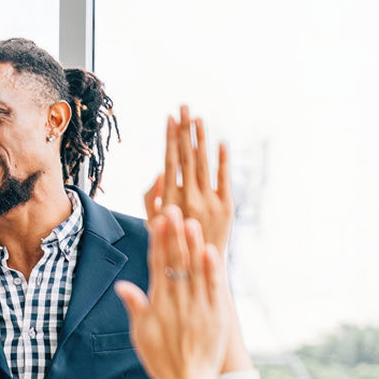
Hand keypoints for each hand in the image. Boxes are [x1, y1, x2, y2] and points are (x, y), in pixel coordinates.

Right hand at [114, 206, 228, 378]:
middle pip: (174, 263)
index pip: (157, 266)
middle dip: (173, 235)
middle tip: (172, 209)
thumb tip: (122, 286)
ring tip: (191, 222)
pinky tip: (210, 252)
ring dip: (192, 246)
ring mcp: (197, 308)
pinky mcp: (215, 316)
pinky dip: (211, 270)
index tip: (158, 220)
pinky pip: (213, 289)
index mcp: (158, 304)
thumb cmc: (161, 360)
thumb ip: (135, 306)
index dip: (158, 241)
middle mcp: (177, 303)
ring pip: (194, 272)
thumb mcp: (141, 334)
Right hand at [143, 105, 231, 250]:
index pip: (170, 160)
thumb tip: (160, 172)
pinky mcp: (227, 207)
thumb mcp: (152, 224)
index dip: (170, 137)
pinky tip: (221, 142)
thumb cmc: (171, 246)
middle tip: (184, 106)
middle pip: (187, 156)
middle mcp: (190, 198)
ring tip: (199, 117)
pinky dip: (223, 160)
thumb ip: (151, 197)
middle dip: (185, 129)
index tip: (169, 117)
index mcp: (170, 200)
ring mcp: (210, 202)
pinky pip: (225, 178)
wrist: (199, 271)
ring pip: (205, 163)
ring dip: (202, 138)